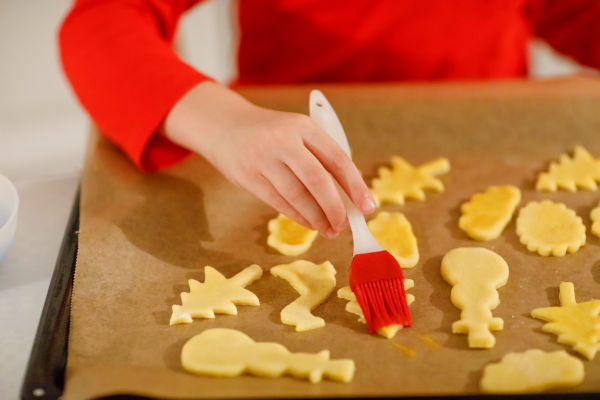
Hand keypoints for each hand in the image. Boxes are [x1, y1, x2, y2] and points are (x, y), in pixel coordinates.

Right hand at [162, 82, 375, 237]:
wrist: (223, 126)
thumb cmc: (272, 134)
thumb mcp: (297, 132)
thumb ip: (321, 157)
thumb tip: (351, 195)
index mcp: (304, 126)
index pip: (337, 159)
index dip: (356, 186)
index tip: (368, 207)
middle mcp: (283, 140)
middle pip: (318, 180)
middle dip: (335, 208)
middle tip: (345, 225)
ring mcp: (263, 159)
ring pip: (297, 196)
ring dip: (316, 218)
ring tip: (330, 230)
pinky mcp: (247, 177)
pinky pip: (278, 202)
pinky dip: (298, 217)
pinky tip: (310, 224)